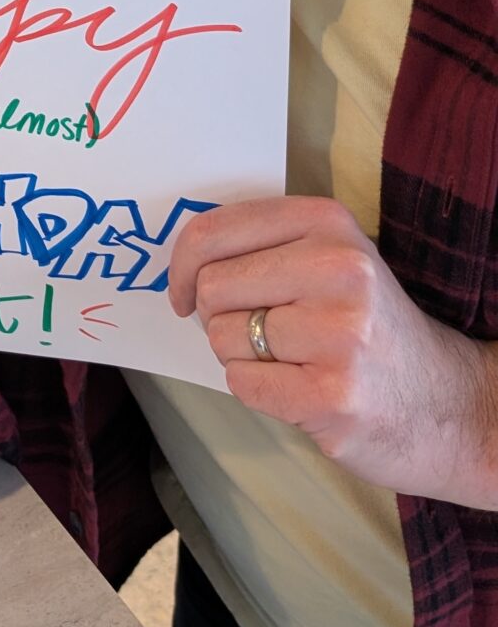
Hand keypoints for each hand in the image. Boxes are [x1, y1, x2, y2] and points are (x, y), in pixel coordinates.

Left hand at [169, 195, 495, 504]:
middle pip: (211, 287)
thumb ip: (263, 245)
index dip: (180, 265)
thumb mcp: (330, 258)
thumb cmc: (368, 327)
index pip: (213, 231)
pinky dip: (257, 390)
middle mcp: (338, 269)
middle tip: (259, 331)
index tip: (181, 289)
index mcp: (328, 224)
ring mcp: (338, 335)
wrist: (446, 403)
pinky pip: (241, 383)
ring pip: (221, 337)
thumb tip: (179, 260)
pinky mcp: (330, 395)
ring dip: (241, 356)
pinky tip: (301, 389)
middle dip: (217, 316)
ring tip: (293, 360)